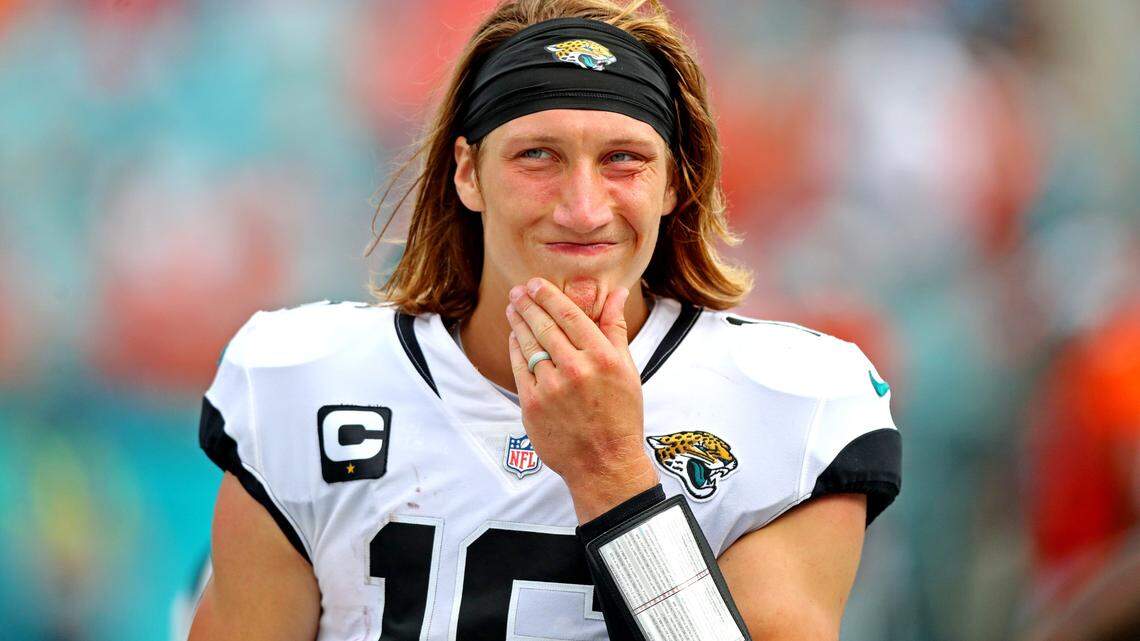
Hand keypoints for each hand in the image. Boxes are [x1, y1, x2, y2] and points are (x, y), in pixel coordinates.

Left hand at [505, 277, 658, 521]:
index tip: (535, 283)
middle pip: (544, 326)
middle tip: (517, 290)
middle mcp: (576, 370)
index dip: (548, 295)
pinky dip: (515, 349)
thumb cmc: (620, 415)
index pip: (569, 315)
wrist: (604, 463)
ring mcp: (551, 388)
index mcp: (603, 358)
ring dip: (518, 322)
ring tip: (513, 308)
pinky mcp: (532, 405)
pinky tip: (515, 337)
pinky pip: (519, 368)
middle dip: (527, 303)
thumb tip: (617, 292)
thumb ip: (615, 329)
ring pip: (529, 345)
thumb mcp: (627, 370)